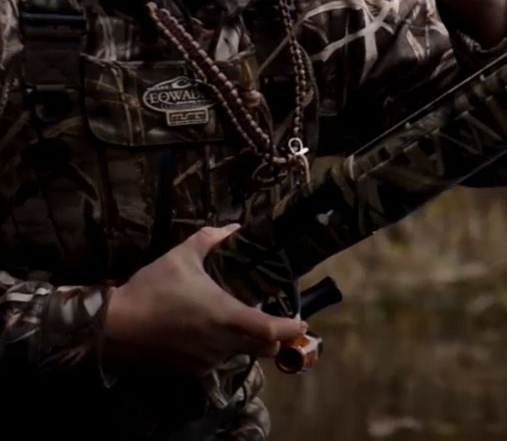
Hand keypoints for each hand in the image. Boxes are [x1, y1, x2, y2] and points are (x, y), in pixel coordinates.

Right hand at [102, 224, 306, 374]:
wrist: (111, 327)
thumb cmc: (151, 289)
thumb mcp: (181, 256)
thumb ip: (211, 240)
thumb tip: (234, 228)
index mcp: (227, 316)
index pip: (272, 330)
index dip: (290, 328)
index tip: (301, 321)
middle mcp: (222, 344)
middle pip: (263, 348)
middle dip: (272, 337)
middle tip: (271, 319)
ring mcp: (205, 361)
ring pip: (239, 355)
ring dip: (244, 342)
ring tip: (234, 322)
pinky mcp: (188, 371)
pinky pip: (215, 362)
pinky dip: (220, 350)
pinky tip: (206, 334)